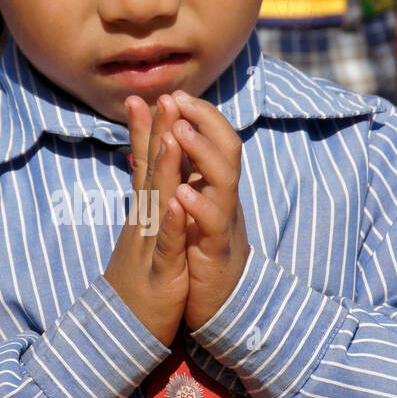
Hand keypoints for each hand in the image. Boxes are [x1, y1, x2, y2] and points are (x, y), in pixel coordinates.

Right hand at [102, 93, 189, 347]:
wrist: (120, 335)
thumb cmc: (135, 288)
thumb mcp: (140, 244)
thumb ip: (143, 213)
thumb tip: (140, 184)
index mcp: (142, 218)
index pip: (141, 167)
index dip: (143, 133)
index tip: (143, 98)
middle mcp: (142, 226)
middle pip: (148, 175)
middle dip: (154, 136)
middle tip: (158, 96)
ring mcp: (149, 248)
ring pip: (157, 204)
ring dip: (162, 171)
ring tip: (169, 137)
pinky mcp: (161, 275)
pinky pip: (168, 247)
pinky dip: (173, 225)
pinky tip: (178, 204)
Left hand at [167, 93, 250, 333]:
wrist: (217, 305)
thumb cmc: (201, 252)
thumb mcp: (192, 208)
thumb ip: (184, 175)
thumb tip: (171, 138)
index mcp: (215, 187)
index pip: (214, 139)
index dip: (197, 115)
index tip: (173, 92)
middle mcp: (224, 199)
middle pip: (226, 150)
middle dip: (203, 122)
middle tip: (178, 99)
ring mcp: (223, 224)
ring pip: (223, 182)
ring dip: (201, 156)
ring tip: (179, 133)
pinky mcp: (217, 253)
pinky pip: (211, 227)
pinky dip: (197, 208)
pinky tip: (180, 194)